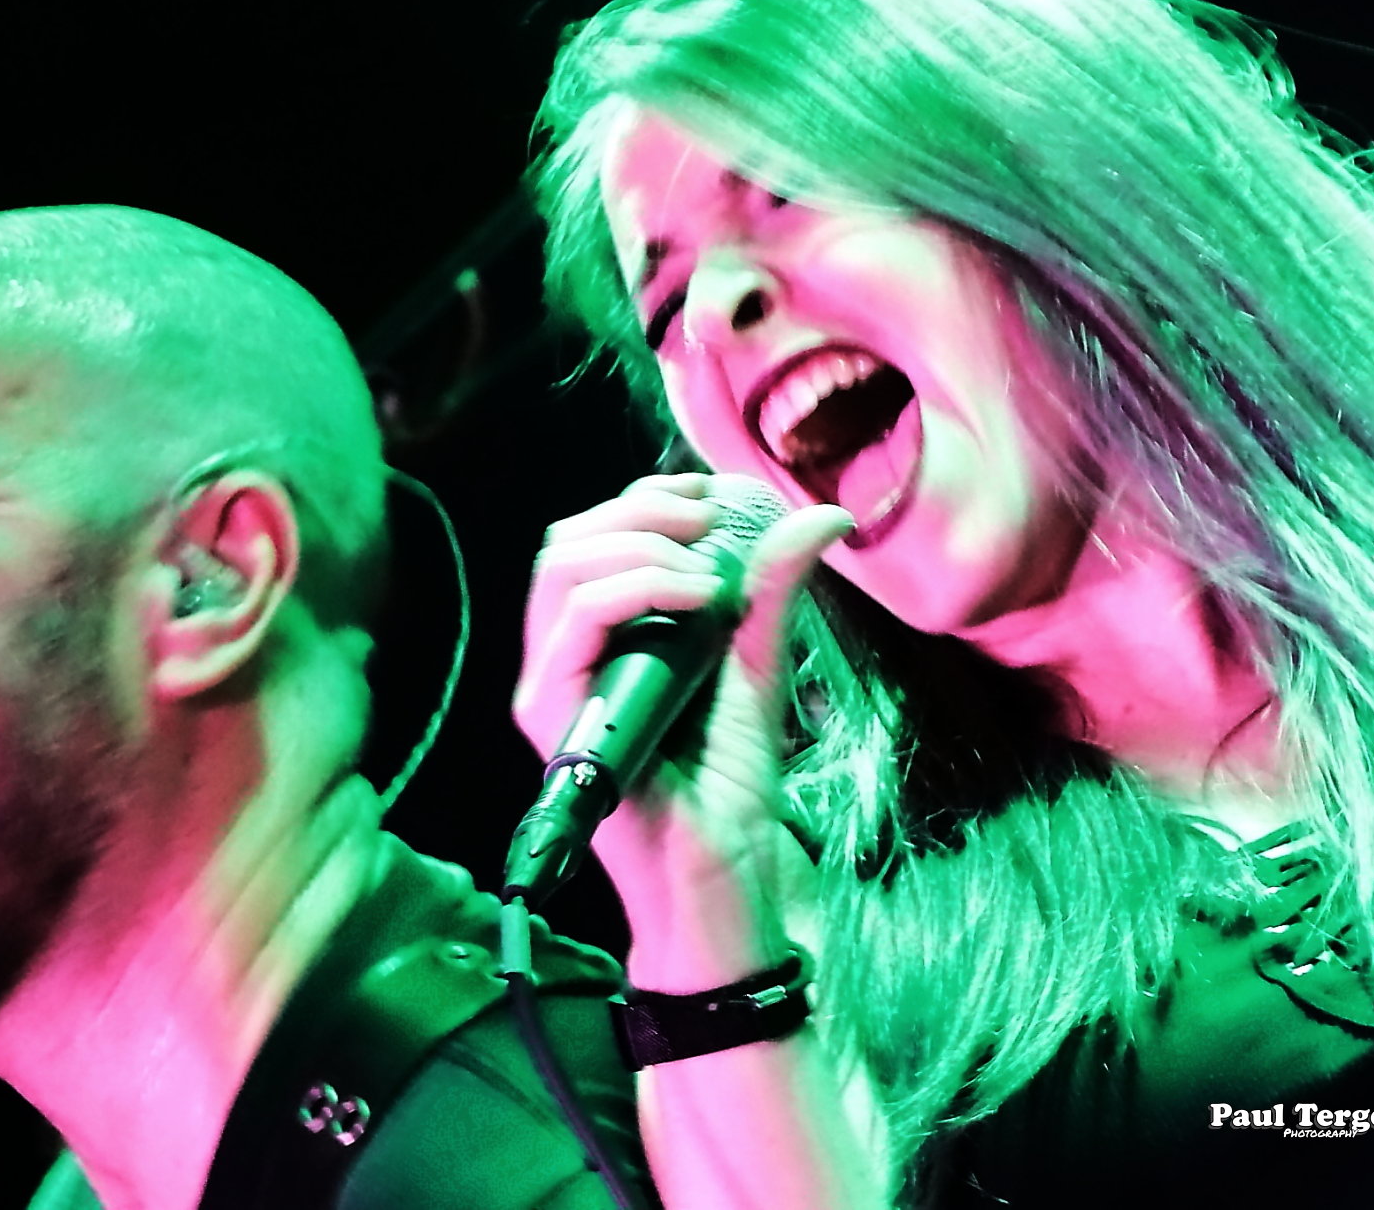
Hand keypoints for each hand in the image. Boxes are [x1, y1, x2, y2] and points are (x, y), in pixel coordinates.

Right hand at [514, 472, 854, 989]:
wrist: (724, 878)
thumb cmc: (727, 791)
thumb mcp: (755, 669)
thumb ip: (770, 593)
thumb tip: (821, 516)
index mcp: (600, 641)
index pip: (594, 539)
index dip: (646, 499)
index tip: (711, 494)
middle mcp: (563, 658)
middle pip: (567, 541)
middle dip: (638, 509)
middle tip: (708, 519)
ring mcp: (552, 687)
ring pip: (562, 568)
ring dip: (639, 543)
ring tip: (706, 567)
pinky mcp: (553, 717)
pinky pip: (575, 623)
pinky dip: (636, 588)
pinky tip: (697, 596)